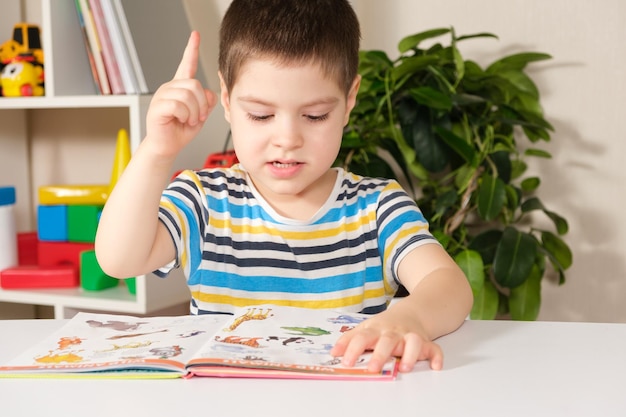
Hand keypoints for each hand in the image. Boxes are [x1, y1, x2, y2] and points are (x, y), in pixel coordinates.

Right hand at [145, 31, 216, 157]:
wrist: (167, 146)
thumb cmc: (181, 130)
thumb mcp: (200, 115)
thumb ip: (207, 102)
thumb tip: (209, 93)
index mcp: (180, 87)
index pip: (186, 64)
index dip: (191, 49)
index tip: (195, 35)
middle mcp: (170, 87)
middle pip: (194, 84)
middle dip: (201, 104)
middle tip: (197, 117)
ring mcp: (162, 96)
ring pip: (188, 95)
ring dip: (194, 112)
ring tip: (189, 120)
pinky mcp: (157, 106)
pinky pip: (178, 105)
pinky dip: (185, 115)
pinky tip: (181, 120)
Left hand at [330, 308, 443, 372]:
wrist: (413, 312)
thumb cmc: (385, 325)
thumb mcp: (366, 328)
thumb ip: (349, 339)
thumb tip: (333, 353)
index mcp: (376, 330)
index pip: (363, 337)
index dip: (353, 348)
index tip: (346, 361)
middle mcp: (394, 332)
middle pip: (387, 341)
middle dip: (380, 354)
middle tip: (372, 368)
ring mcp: (410, 336)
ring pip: (413, 342)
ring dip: (409, 355)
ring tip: (404, 368)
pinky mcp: (426, 342)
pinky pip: (434, 348)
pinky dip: (436, 356)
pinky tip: (435, 366)